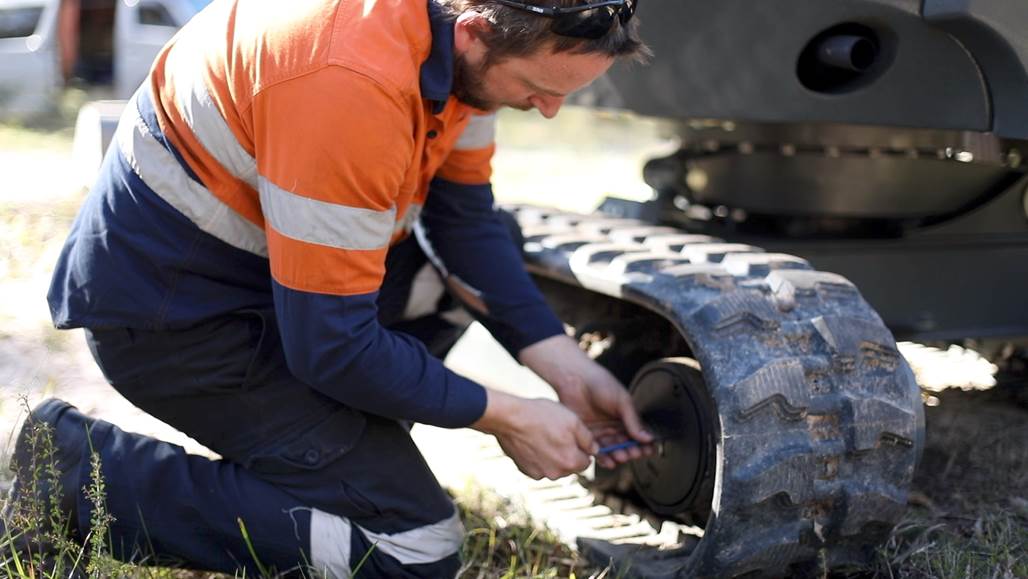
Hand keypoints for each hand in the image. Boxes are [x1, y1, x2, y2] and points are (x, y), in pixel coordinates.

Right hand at [471, 389, 596, 479]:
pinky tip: (533, 441)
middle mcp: (556, 473)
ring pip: (554, 467)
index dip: (582, 448)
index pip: (586, 462)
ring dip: (553, 456)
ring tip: (544, 436)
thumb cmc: (543, 416)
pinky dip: (538, 457)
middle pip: (570, 466)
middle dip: (568, 453)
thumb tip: (595, 450)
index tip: (574, 436)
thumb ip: (588, 439)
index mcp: (571, 462)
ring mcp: (539, 474)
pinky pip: (538, 466)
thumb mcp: (573, 421)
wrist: (510, 418)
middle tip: (558, 434)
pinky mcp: (525, 471)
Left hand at [519, 335, 653, 468]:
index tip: (648, 450)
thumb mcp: (622, 401)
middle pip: (626, 444)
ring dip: (618, 455)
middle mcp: (614, 426)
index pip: (638, 434)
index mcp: (625, 417)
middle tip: (633, 453)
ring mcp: (600, 432)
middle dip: (631, 451)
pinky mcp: (586, 435)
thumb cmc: (601, 383)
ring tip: (621, 456)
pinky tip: (609, 461)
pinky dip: (603, 458)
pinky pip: (596, 450)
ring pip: (613, 449)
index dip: (644, 444)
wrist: (574, 379)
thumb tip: (649, 438)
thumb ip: (634, 420)